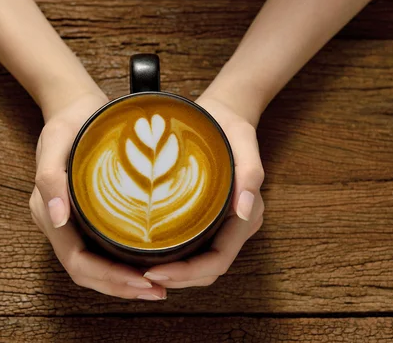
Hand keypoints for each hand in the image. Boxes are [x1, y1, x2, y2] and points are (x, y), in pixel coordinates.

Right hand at [30, 90, 166, 299]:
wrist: (74, 105)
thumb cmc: (70, 121)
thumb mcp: (57, 140)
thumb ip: (50, 177)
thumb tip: (58, 219)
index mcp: (49, 211)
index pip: (77, 262)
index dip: (108, 277)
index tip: (141, 281)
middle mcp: (59, 222)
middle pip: (88, 272)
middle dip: (121, 287)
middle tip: (158, 292)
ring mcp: (73, 221)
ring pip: (96, 266)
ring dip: (124, 281)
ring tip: (157, 288)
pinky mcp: (88, 215)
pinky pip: (104, 249)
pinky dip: (124, 263)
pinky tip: (149, 264)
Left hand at [142, 94, 264, 287]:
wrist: (224, 113)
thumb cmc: (229, 125)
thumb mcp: (242, 140)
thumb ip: (250, 174)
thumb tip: (246, 211)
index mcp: (249, 214)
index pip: (218, 260)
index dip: (187, 274)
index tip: (154, 271)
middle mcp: (239, 224)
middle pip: (209, 269)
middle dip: (178, 279)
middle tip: (141, 276)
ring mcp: (226, 223)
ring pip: (202, 264)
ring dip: (176, 274)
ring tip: (142, 271)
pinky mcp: (211, 218)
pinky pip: (195, 248)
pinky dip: (176, 258)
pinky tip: (151, 254)